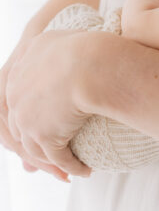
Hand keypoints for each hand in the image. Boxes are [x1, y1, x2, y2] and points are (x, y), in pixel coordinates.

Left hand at [5, 29, 91, 177]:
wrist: (90, 63)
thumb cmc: (83, 45)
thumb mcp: (55, 40)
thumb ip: (44, 49)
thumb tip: (39, 52)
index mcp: (17, 72)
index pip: (16, 102)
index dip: (30, 119)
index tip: (48, 129)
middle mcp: (16, 96)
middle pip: (20, 129)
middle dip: (37, 148)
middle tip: (55, 160)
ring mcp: (27, 118)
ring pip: (36, 149)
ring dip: (53, 163)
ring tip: (71, 169)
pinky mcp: (43, 135)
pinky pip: (58, 157)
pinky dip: (71, 166)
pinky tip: (84, 170)